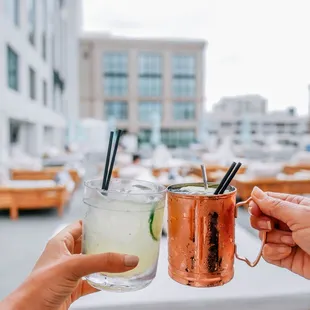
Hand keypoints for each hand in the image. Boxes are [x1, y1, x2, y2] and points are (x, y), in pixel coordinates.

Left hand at [1, 221, 138, 309]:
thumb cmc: (38, 288)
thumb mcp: (73, 266)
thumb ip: (102, 262)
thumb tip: (128, 259)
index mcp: (60, 243)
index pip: (80, 226)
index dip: (94, 223)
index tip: (111, 222)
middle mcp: (65, 256)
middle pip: (88, 244)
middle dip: (103, 243)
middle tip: (120, 240)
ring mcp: (69, 273)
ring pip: (91, 264)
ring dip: (104, 263)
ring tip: (121, 257)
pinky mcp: (73, 289)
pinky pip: (92, 281)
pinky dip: (102, 280)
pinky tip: (113, 279)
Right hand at [249, 186, 309, 278]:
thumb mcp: (299, 215)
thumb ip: (274, 204)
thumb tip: (255, 191)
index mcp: (292, 206)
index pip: (265, 200)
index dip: (256, 205)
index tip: (255, 210)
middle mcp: (287, 221)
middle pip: (260, 218)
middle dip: (263, 223)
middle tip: (272, 226)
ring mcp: (285, 238)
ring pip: (262, 236)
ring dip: (274, 240)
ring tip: (291, 242)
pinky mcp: (284, 255)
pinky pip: (266, 252)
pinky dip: (274, 253)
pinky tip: (287, 252)